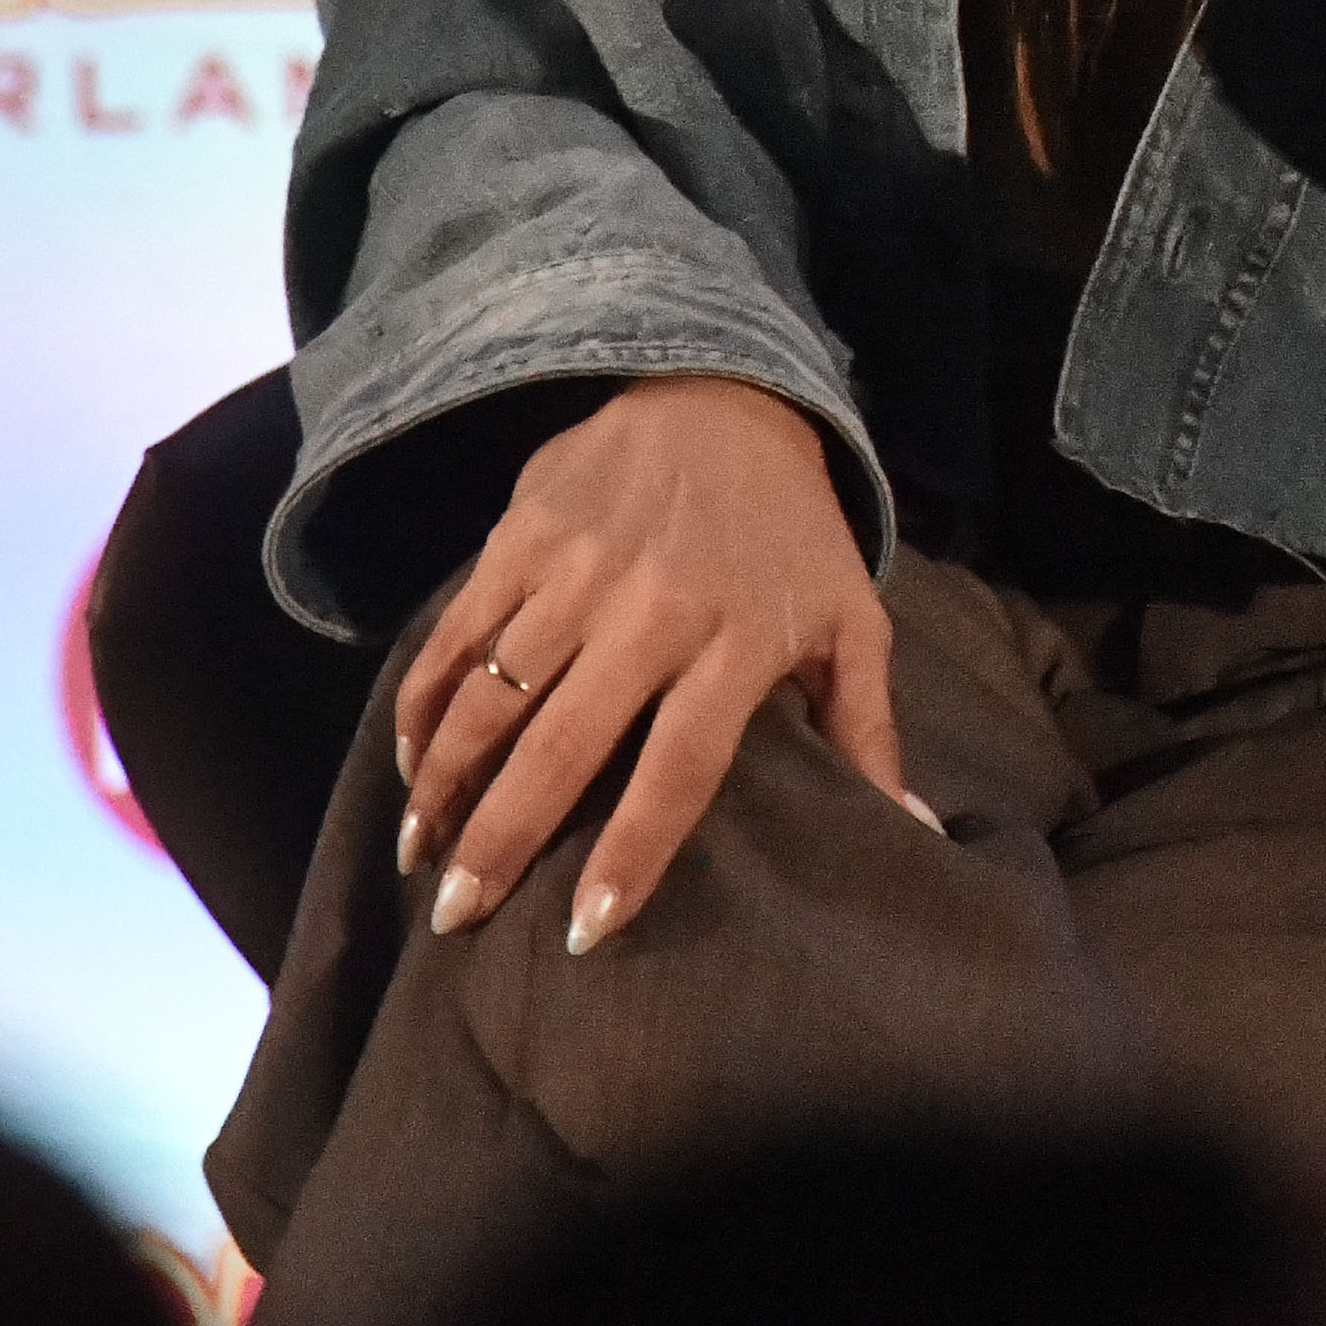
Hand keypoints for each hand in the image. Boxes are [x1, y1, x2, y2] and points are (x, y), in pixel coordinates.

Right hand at [391, 375, 922, 955]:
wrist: (727, 393)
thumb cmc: (794, 532)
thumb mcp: (851, 623)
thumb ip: (868, 731)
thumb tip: (915, 831)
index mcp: (736, 643)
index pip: (678, 769)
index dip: (630, 853)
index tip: (583, 932)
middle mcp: (651, 609)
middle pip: (563, 744)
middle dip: (501, 839)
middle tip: (457, 916)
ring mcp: (579, 567)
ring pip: (495, 694)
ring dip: (444, 780)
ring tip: (419, 854)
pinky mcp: (525, 531)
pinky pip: (461, 630)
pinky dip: (427, 696)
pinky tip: (410, 755)